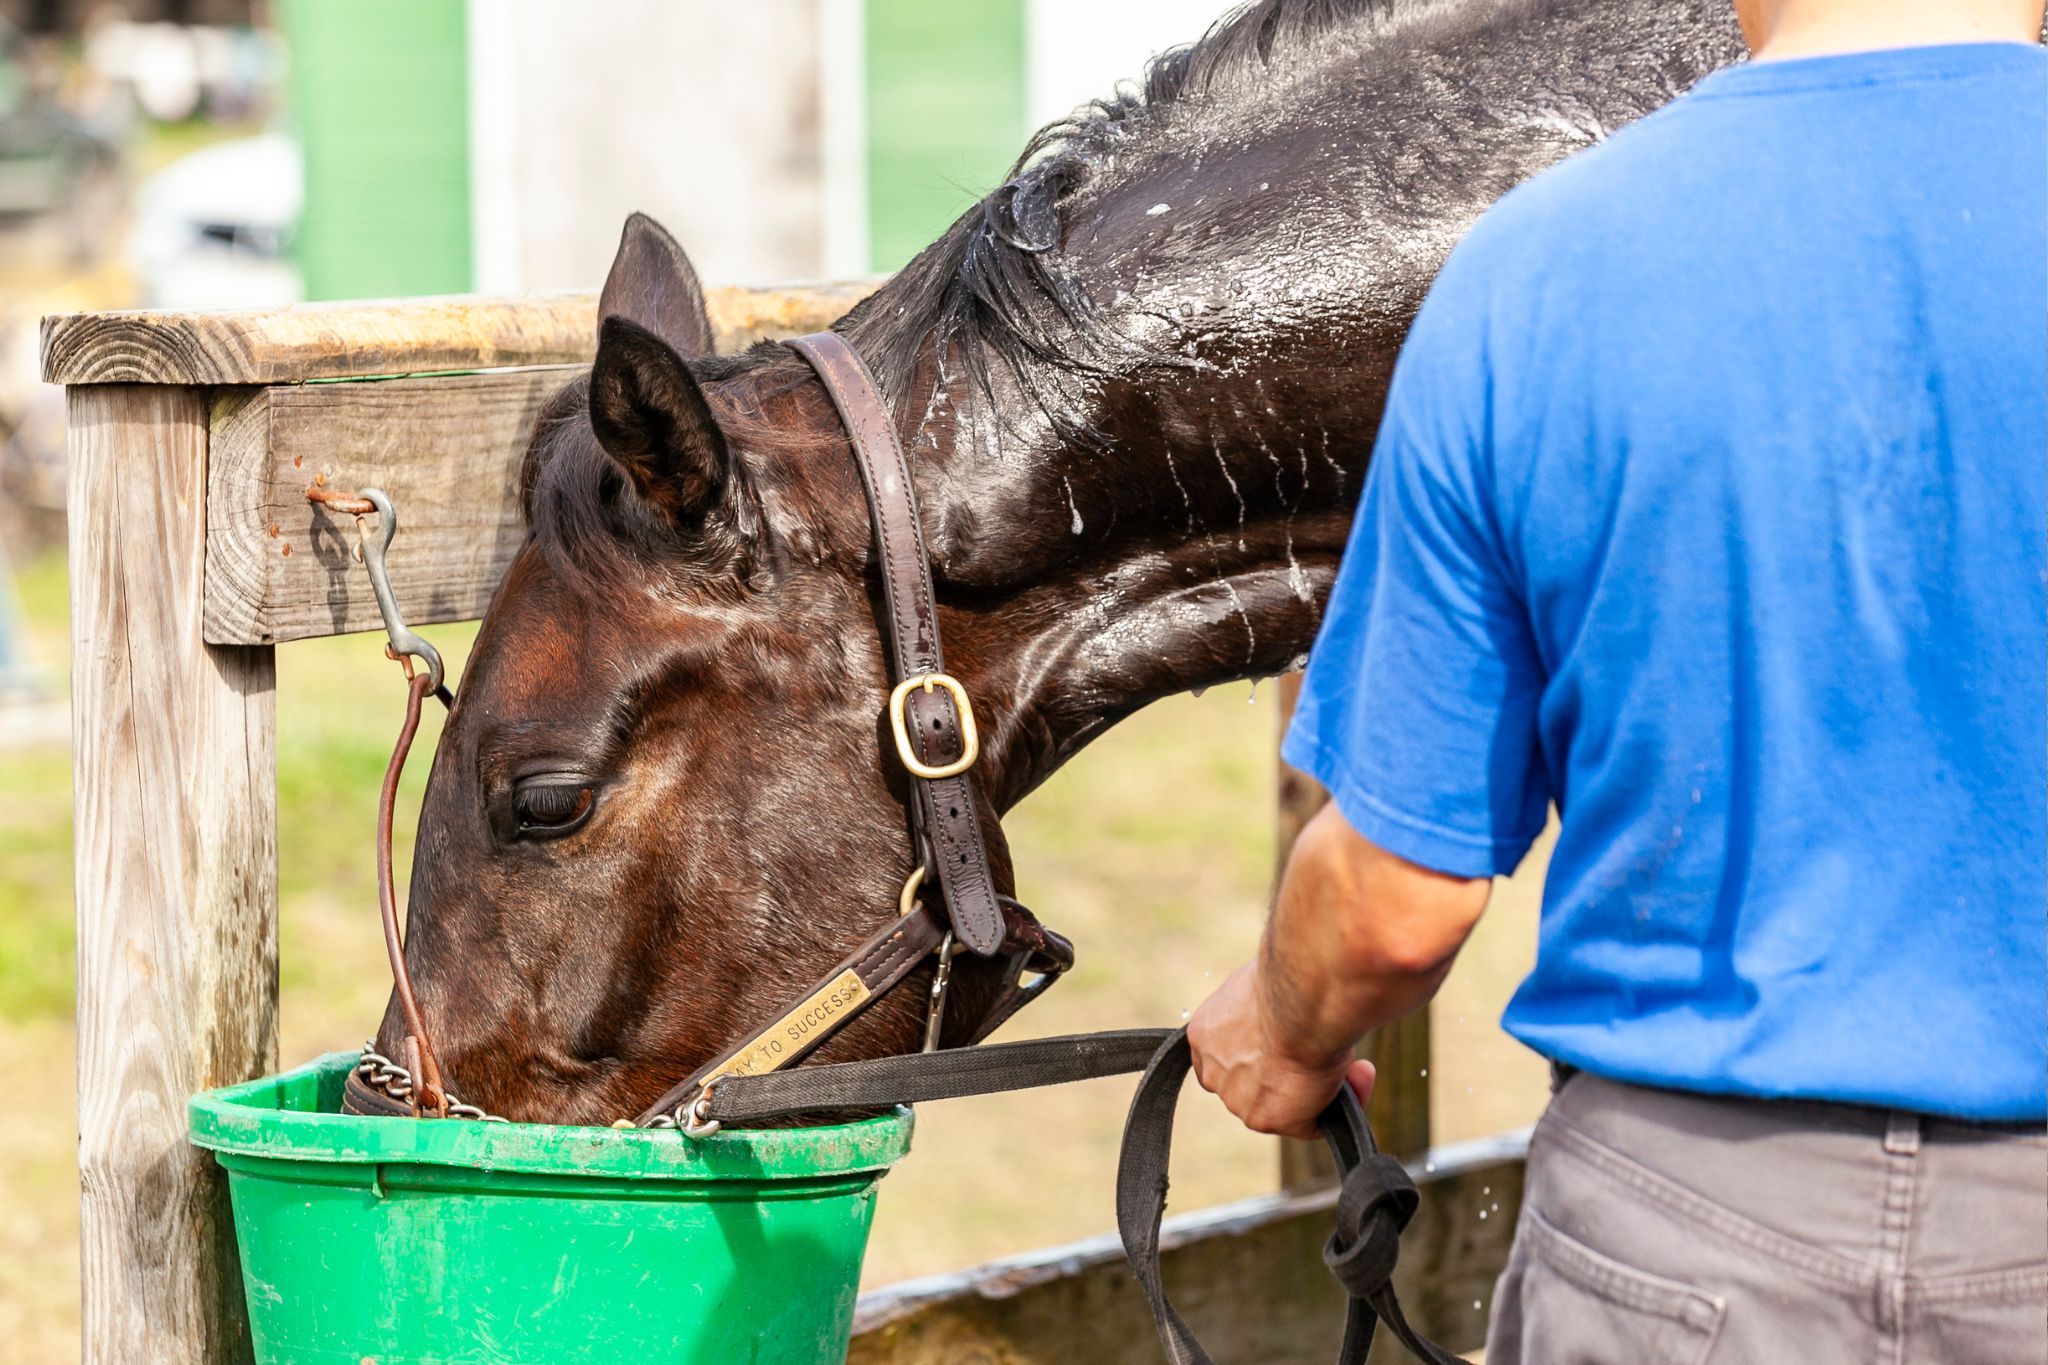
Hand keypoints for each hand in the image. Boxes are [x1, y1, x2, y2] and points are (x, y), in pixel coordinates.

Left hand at [1186, 962, 1374, 1141]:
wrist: (1302, 999)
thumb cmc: (1290, 978)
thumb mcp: (1268, 984)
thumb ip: (1269, 1005)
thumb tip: (1290, 1012)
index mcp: (1206, 1033)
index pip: (1230, 1056)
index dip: (1264, 1055)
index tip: (1293, 1041)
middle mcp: (1214, 1070)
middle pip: (1258, 1083)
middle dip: (1295, 1072)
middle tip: (1326, 1048)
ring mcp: (1237, 1099)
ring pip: (1286, 1104)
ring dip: (1319, 1087)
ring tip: (1346, 1060)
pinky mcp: (1266, 1119)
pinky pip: (1309, 1123)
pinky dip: (1336, 1104)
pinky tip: (1353, 1079)